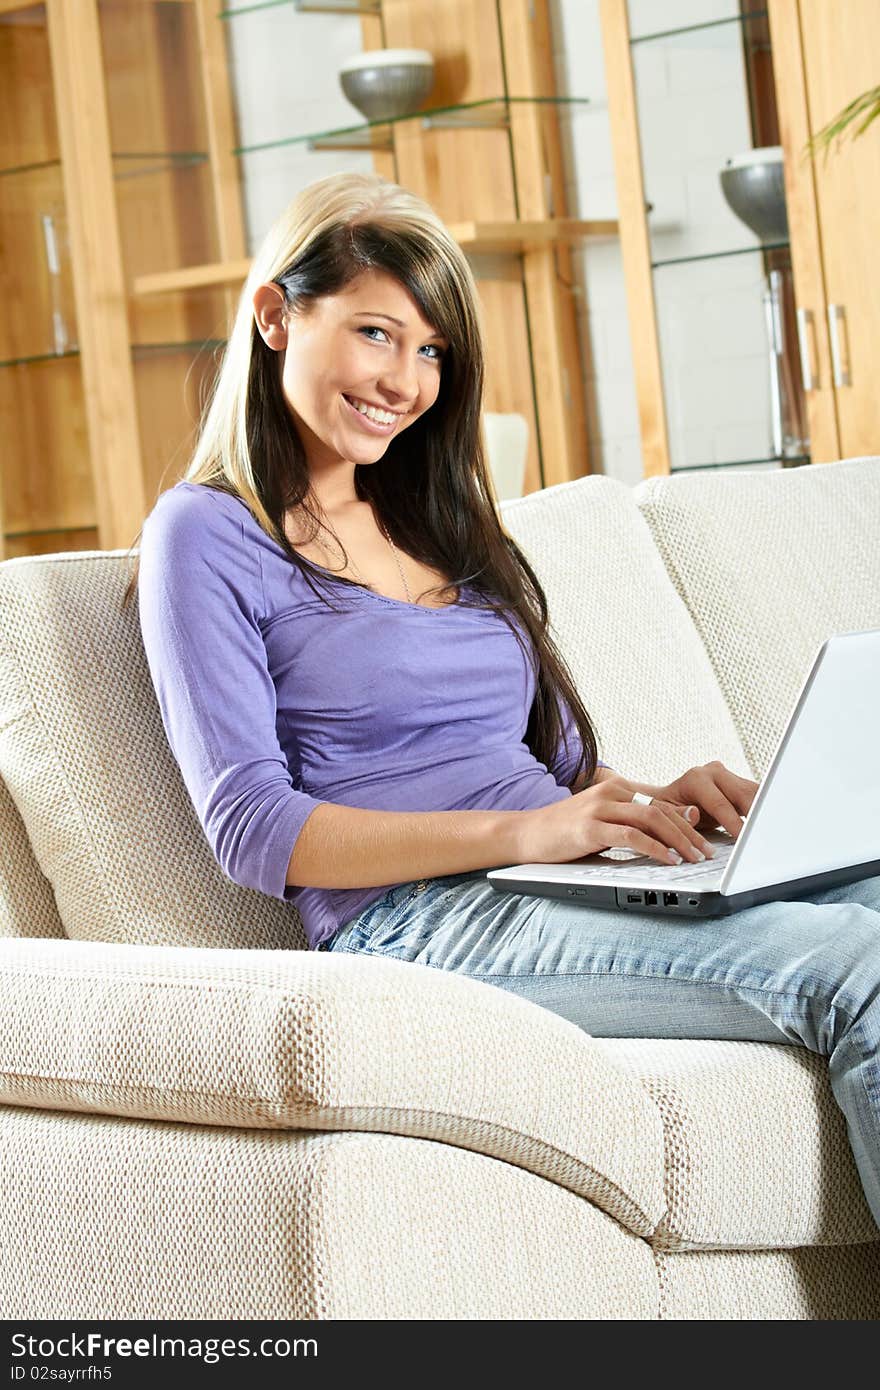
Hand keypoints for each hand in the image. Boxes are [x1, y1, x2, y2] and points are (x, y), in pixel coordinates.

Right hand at [515, 773, 719, 866]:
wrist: (527, 833)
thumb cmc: (568, 830)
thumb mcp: (607, 821)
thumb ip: (637, 820)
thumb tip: (680, 821)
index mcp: (619, 786)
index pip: (664, 802)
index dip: (689, 822)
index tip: (707, 841)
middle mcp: (612, 791)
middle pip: (663, 809)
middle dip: (690, 833)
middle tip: (707, 853)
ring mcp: (600, 807)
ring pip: (652, 819)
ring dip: (679, 841)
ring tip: (694, 858)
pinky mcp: (590, 827)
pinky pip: (632, 836)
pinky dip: (655, 849)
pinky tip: (668, 861)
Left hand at [648, 761, 758, 839]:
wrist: (669, 798)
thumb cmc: (666, 808)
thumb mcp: (664, 813)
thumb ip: (677, 814)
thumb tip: (693, 813)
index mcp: (696, 778)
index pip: (720, 804)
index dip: (734, 823)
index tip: (744, 838)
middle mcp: (714, 772)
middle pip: (743, 794)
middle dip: (756, 815)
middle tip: (765, 834)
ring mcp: (728, 776)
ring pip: (754, 792)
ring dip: (764, 810)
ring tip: (772, 829)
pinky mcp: (738, 783)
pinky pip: (755, 795)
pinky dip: (763, 808)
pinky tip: (769, 822)